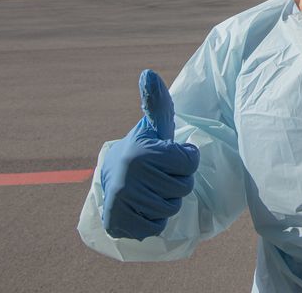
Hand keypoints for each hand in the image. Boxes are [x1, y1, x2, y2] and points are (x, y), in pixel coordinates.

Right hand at [101, 69, 199, 239]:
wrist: (111, 177)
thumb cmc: (143, 150)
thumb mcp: (153, 126)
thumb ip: (157, 102)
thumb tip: (148, 73)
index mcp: (143, 151)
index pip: (190, 163)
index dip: (185, 160)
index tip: (169, 157)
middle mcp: (130, 176)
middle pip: (183, 188)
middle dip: (177, 183)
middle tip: (160, 175)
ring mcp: (122, 201)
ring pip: (171, 209)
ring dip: (166, 202)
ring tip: (151, 190)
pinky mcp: (118, 223)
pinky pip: (155, 228)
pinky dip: (154, 220)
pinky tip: (143, 207)